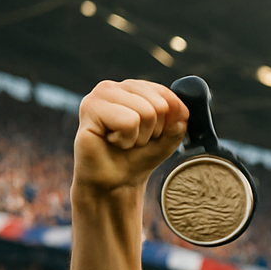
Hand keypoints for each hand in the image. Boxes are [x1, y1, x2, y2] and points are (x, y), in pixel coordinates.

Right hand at [73, 79, 187, 194]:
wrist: (115, 182)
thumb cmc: (137, 157)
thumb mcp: (167, 140)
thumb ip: (178, 124)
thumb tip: (180, 114)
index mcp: (134, 89)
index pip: (167, 95)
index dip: (167, 122)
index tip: (152, 134)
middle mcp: (116, 87)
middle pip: (160, 105)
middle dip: (154, 130)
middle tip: (135, 139)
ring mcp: (100, 95)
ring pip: (146, 112)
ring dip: (139, 137)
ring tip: (123, 141)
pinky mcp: (89, 108)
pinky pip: (129, 122)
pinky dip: (126, 140)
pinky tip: (112, 141)